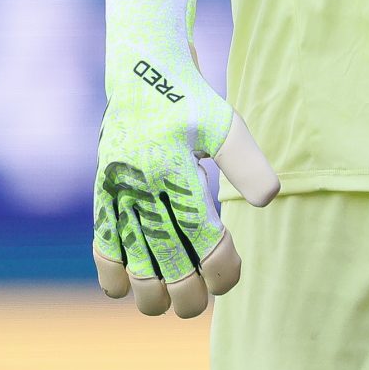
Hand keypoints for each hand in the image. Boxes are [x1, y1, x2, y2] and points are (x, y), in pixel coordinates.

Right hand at [91, 0, 279, 317]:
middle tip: (200, 302)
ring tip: (164, 304)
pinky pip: (101, 240)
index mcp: (175, 168)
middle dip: (186, 295)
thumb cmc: (190, 95)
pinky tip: (123, 289)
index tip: (231, 278)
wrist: (139, 65)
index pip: (202, 238)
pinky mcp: (102, 189)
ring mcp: (118, 188)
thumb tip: (267, 200)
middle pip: (164, 262)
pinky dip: (110, 270)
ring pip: (130, 260)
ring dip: (148, 293)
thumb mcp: (224, 121)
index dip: (221, 268)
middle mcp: (142, 182)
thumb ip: (245, 161)